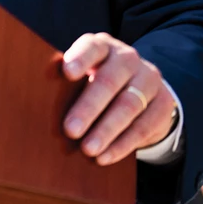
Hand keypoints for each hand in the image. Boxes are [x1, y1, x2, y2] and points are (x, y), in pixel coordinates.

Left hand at [62, 32, 176, 164]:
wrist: (141, 90)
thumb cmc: (95, 81)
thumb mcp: (83, 74)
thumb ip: (67, 79)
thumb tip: (39, 92)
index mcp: (102, 46)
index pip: (92, 47)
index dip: (80, 58)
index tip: (66, 72)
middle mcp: (128, 58)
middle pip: (109, 81)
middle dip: (88, 107)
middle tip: (70, 130)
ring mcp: (149, 79)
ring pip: (129, 106)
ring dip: (106, 130)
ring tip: (87, 150)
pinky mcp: (164, 103)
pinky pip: (144, 126)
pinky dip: (123, 144)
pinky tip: (105, 157)